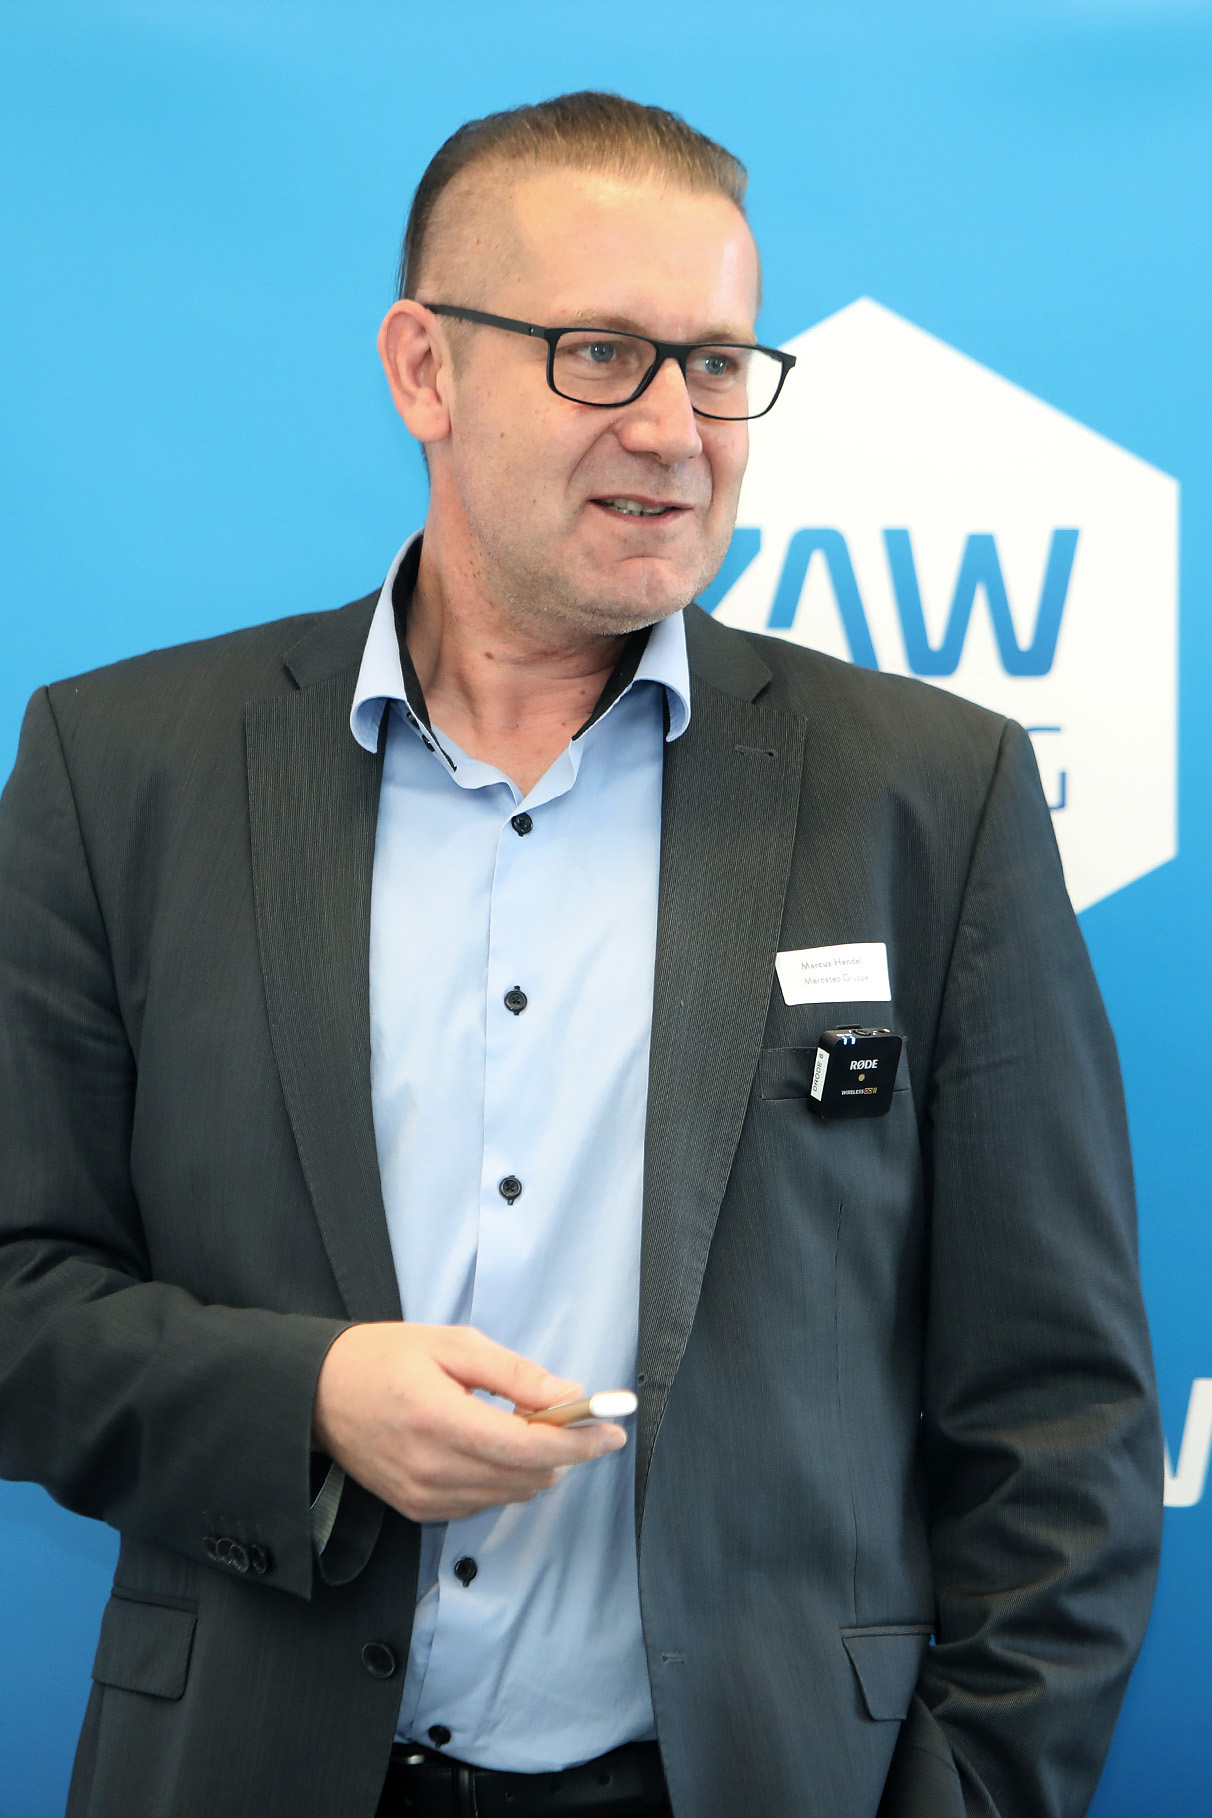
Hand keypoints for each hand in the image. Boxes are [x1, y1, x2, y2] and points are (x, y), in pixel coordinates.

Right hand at [311, 1323, 627, 1521]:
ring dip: (534, 1466)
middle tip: (574, 1419)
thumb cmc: (384, 1357)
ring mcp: (423, 1496)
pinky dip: (503, 1479)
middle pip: (527, 1476)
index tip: (612, 1431)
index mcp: (442, 1420)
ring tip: (526, 1426)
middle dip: (564, 1451)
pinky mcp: (417, 1510)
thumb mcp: (453, 1345)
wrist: (317, 1393)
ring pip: (509, 1494)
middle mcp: (433, 1469)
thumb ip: (513, 1374)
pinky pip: (481, 1503)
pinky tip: (494, 1447)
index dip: (579, 1442)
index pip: (529, 1447)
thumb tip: (567, 1396)